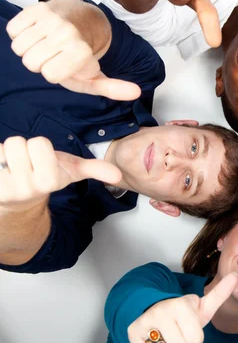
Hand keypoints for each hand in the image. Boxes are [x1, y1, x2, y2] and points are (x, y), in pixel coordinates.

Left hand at [0, 136, 121, 209]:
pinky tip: (0, 170)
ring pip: (0, 149)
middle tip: (24, 161)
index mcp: (49, 180)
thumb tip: (117, 175)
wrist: (19, 202)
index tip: (41, 159)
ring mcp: (5, 188)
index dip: (38, 147)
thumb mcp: (71, 172)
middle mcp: (27, 186)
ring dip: (3, 154)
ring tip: (11, 165)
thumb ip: (94, 170)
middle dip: (20, 149)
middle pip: (17, 143)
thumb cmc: (46, 178)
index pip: (38, 142)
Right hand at [7, 1, 140, 100]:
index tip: (64, 66)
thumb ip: (113, 88)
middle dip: (40, 62)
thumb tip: (136, 93)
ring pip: (19, 47)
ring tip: (46, 44)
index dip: (54, 73)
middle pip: (31, 63)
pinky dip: (21, 33)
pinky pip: (13, 30)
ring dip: (29, 48)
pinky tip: (38, 33)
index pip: (49, 75)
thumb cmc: (83, 52)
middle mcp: (67, 33)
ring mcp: (50, 19)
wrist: (82, 17)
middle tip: (54, 55)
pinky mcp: (36, 7)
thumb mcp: (97, 74)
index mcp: (81, 50)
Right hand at [127, 272, 237, 342]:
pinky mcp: (132, 332)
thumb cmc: (183, 314)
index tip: (188, 326)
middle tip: (178, 332)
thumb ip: (219, 294)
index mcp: (181, 305)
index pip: (195, 340)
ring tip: (167, 336)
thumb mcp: (202, 306)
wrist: (155, 311)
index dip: (194, 338)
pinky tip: (155, 339)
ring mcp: (145, 322)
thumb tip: (235, 277)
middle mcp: (161, 311)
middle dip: (182, 342)